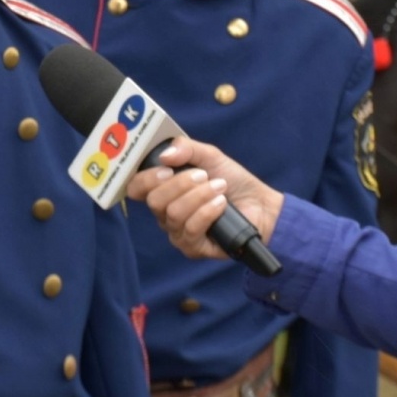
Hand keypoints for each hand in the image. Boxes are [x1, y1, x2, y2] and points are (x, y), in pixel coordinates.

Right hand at [126, 136, 284, 260]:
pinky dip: (207, 212)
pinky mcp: (192, 248)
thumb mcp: (209, 156)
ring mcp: (177, 233)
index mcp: (163, 190)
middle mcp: (165, 214)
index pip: (136, 188)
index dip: (147, 178)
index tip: (167, 168)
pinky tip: (221, 204)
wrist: (259, 204)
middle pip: (155, 201)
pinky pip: (191, 230)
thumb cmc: (232, 180)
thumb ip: (186, 148)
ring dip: (199, 196)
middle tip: (203, 175)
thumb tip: (165, 155)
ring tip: (219, 187)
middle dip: (181, 184)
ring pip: (174, 214)